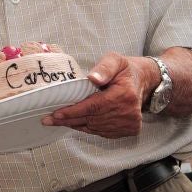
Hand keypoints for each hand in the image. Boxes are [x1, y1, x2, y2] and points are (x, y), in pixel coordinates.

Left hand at [41, 52, 157, 137]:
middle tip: (47, 120)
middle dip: (68, 120)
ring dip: (76, 125)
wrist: (144, 82)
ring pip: (95, 128)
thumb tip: (92, 78)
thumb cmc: (125, 69)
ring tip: (57, 121)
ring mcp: (129, 124)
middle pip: (92, 119)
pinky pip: (102, 132)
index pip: (93, 107)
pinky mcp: (129, 130)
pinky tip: (75, 123)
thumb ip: (104, 68)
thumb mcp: (115, 60)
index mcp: (125, 95)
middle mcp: (129, 113)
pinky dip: (87, 128)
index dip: (73, 111)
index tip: (55, 114)